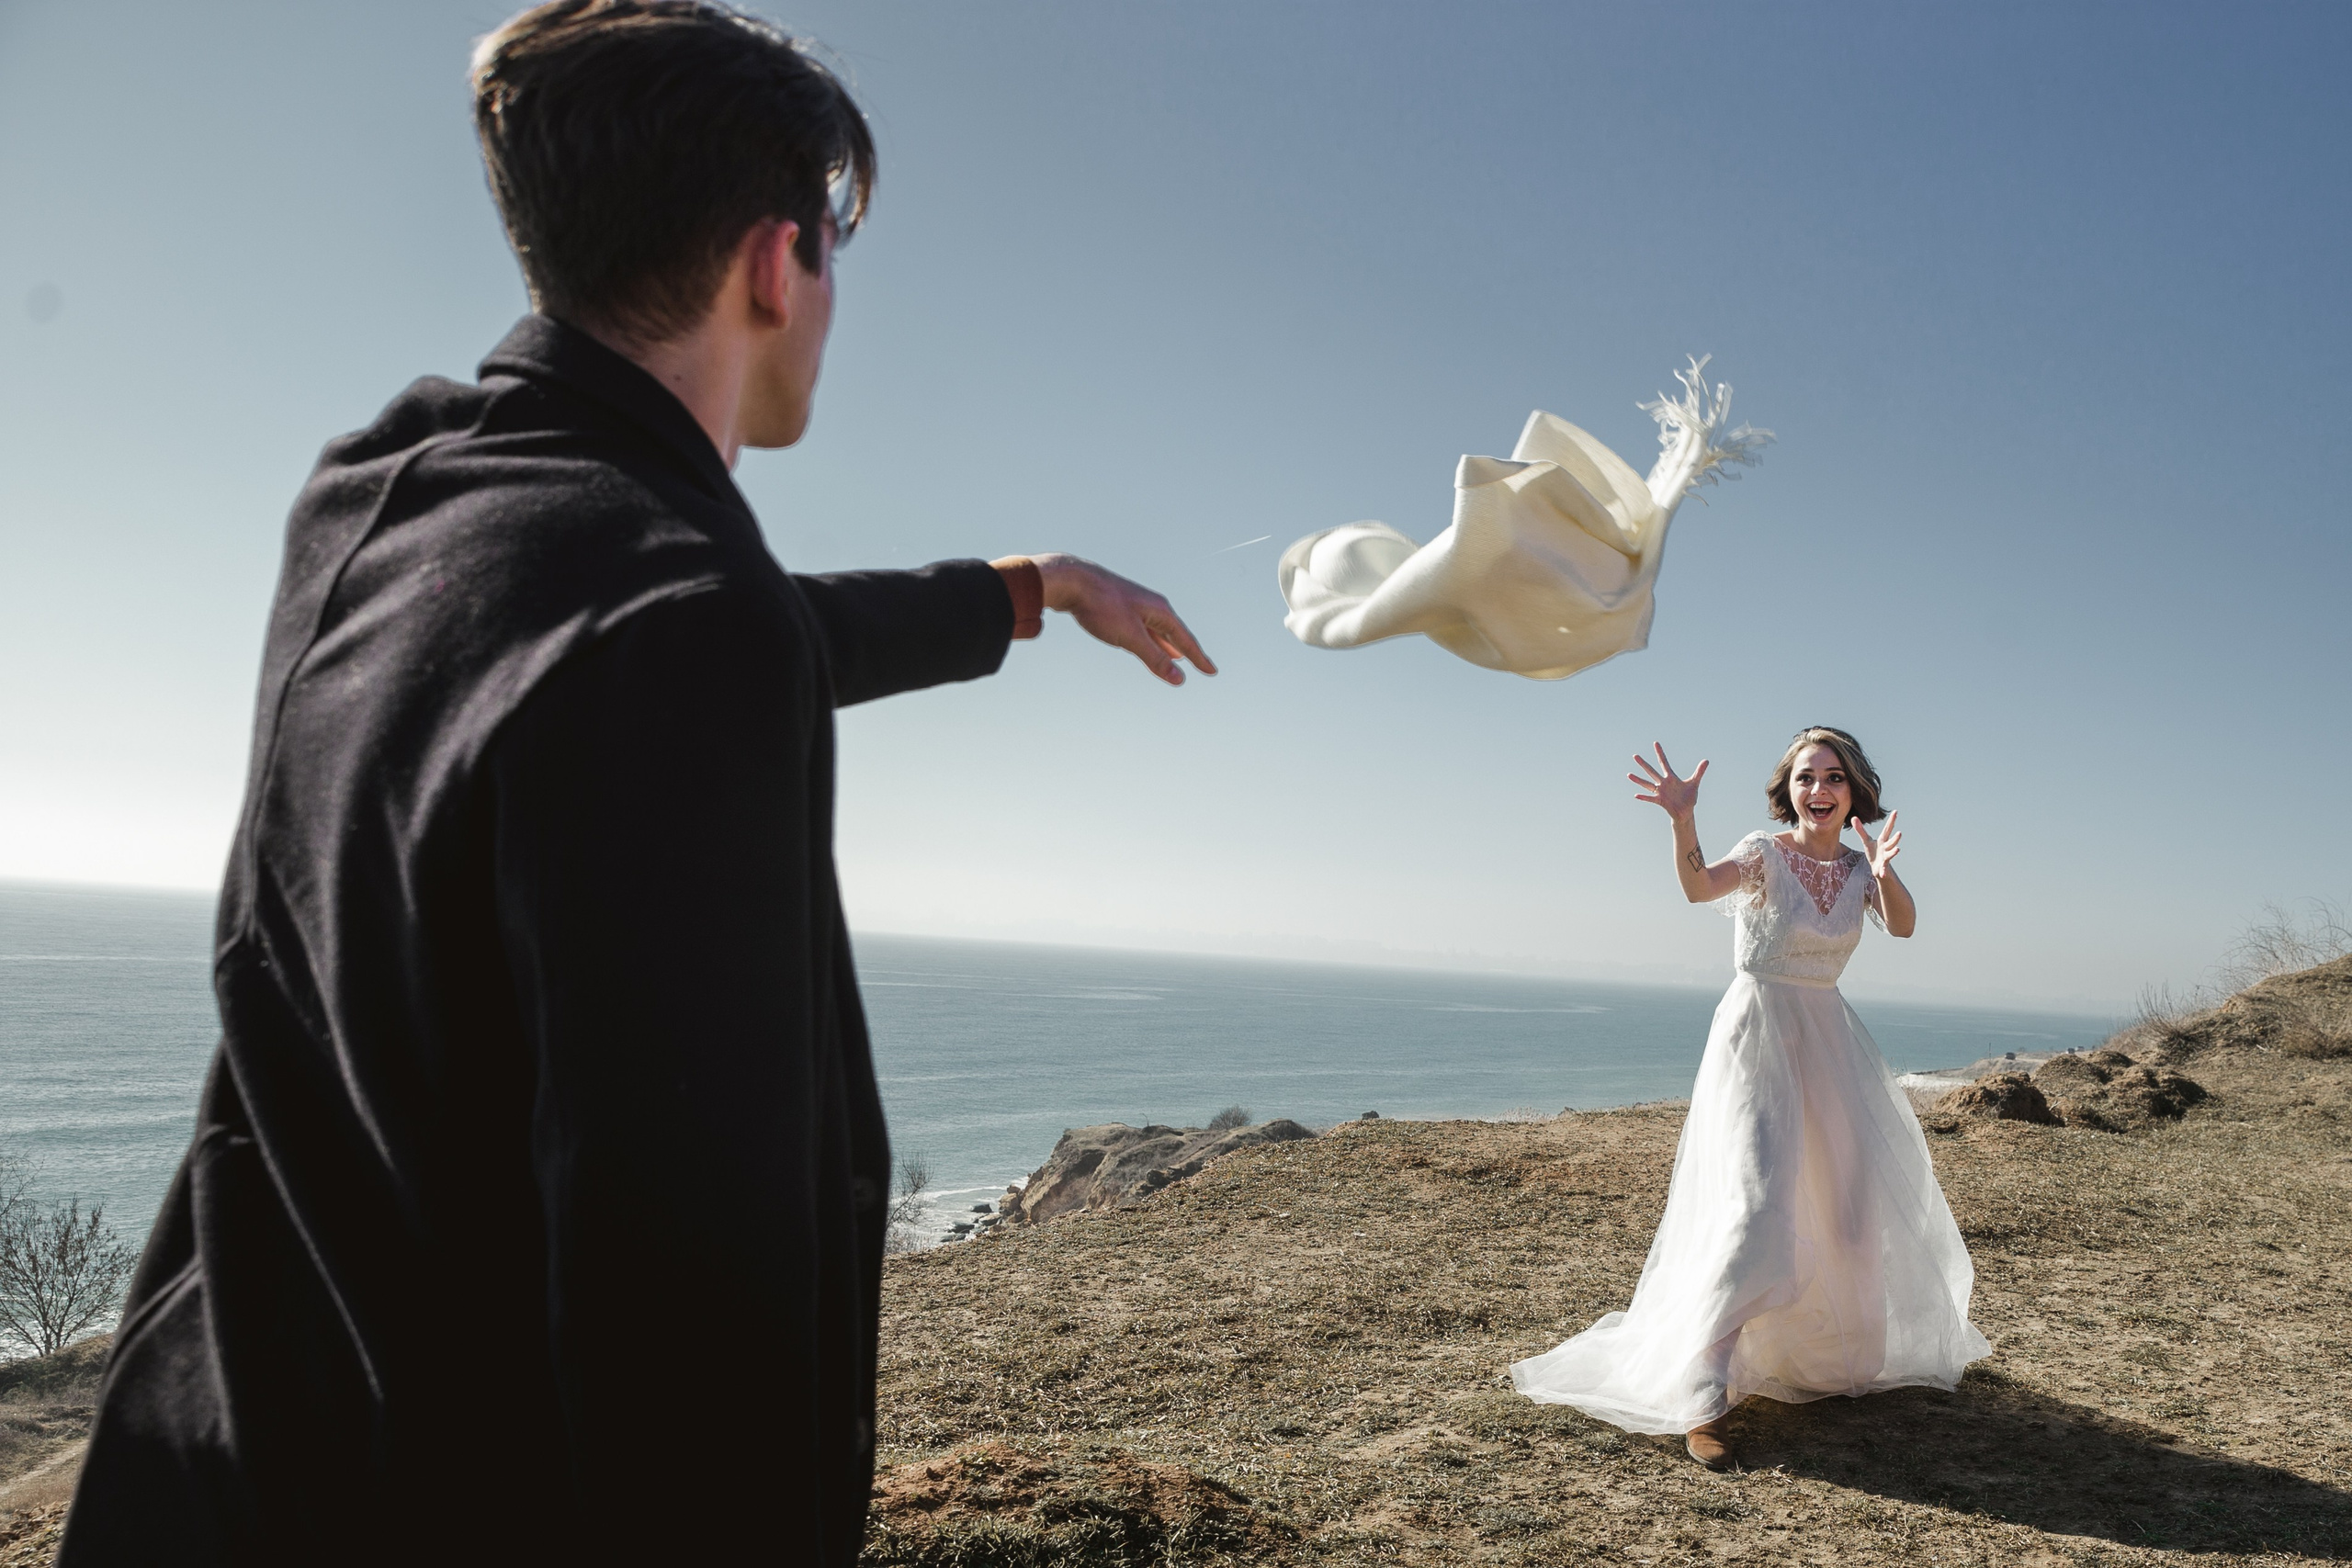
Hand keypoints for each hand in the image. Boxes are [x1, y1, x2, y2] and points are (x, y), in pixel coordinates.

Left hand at [1031, 554, 1216, 685]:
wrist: (1072, 581)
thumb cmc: (1103, 606)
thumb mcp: (1131, 637)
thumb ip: (1155, 659)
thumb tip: (1180, 679)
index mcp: (1160, 611)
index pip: (1186, 640)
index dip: (1199, 658)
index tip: (1211, 672)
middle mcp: (1151, 606)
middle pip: (1174, 634)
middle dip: (1187, 651)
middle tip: (1200, 665)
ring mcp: (1134, 606)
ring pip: (1156, 631)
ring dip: (1166, 646)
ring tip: (1176, 657)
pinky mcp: (1118, 607)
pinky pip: (1141, 628)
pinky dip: (1148, 640)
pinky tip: (1144, 642)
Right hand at [1630, 743, 1706, 821]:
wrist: (1686, 812)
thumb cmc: (1689, 798)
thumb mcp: (1695, 783)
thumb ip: (1699, 772)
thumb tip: (1706, 760)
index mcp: (1671, 777)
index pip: (1664, 762)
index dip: (1660, 753)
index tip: (1655, 743)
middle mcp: (1663, 783)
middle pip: (1651, 771)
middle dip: (1643, 764)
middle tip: (1635, 755)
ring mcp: (1661, 792)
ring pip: (1647, 784)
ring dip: (1638, 780)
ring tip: (1629, 775)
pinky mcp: (1661, 801)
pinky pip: (1651, 798)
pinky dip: (1644, 797)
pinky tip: (1636, 795)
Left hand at [1854, 811, 1900, 877]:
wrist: (1877, 868)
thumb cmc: (1873, 852)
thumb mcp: (1866, 841)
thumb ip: (1860, 830)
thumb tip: (1854, 817)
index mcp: (1882, 840)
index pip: (1887, 829)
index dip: (1891, 820)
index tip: (1895, 811)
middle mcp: (1886, 848)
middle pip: (1891, 842)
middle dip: (1895, 838)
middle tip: (1900, 833)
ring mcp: (1885, 857)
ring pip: (1890, 854)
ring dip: (1894, 852)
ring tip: (1898, 849)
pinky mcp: (1882, 867)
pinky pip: (1883, 869)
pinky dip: (1883, 871)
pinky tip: (1883, 874)